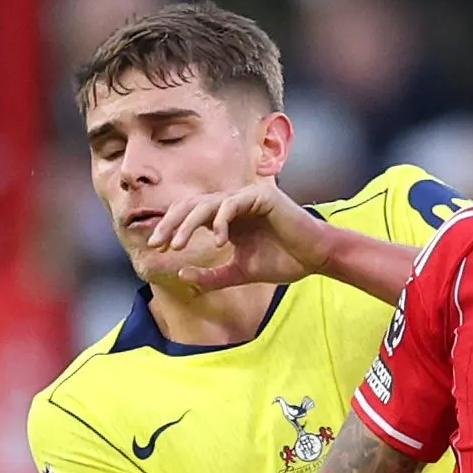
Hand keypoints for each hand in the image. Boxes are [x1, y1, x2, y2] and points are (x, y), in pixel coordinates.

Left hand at [153, 180, 338, 289]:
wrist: (315, 258)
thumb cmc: (283, 261)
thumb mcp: (240, 273)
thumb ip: (213, 276)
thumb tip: (181, 276)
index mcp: (226, 217)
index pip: (190, 215)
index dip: (171, 228)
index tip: (158, 248)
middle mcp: (233, 204)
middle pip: (191, 205)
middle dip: (171, 224)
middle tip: (159, 243)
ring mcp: (246, 197)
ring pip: (207, 203)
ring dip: (189, 224)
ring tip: (179, 245)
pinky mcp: (261, 196)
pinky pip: (232, 203)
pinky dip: (221, 220)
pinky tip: (218, 241)